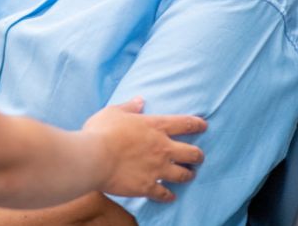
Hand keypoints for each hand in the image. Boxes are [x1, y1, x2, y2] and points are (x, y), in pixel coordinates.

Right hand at [82, 97, 206, 201]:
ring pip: (183, 175)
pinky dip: (169, 195)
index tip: (204, 125)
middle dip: (198, 155)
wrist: (93, 158)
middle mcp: (162, 148)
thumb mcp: (114, 112)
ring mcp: (157, 169)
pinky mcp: (148, 186)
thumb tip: (140, 100)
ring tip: (189, 175)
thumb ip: (129, 107)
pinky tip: (171, 196)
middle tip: (199, 157)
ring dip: (188, 175)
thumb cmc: (101, 131)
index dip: (197, 124)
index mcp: (155, 126)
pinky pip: (164, 193)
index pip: (184, 123)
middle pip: (192, 152)